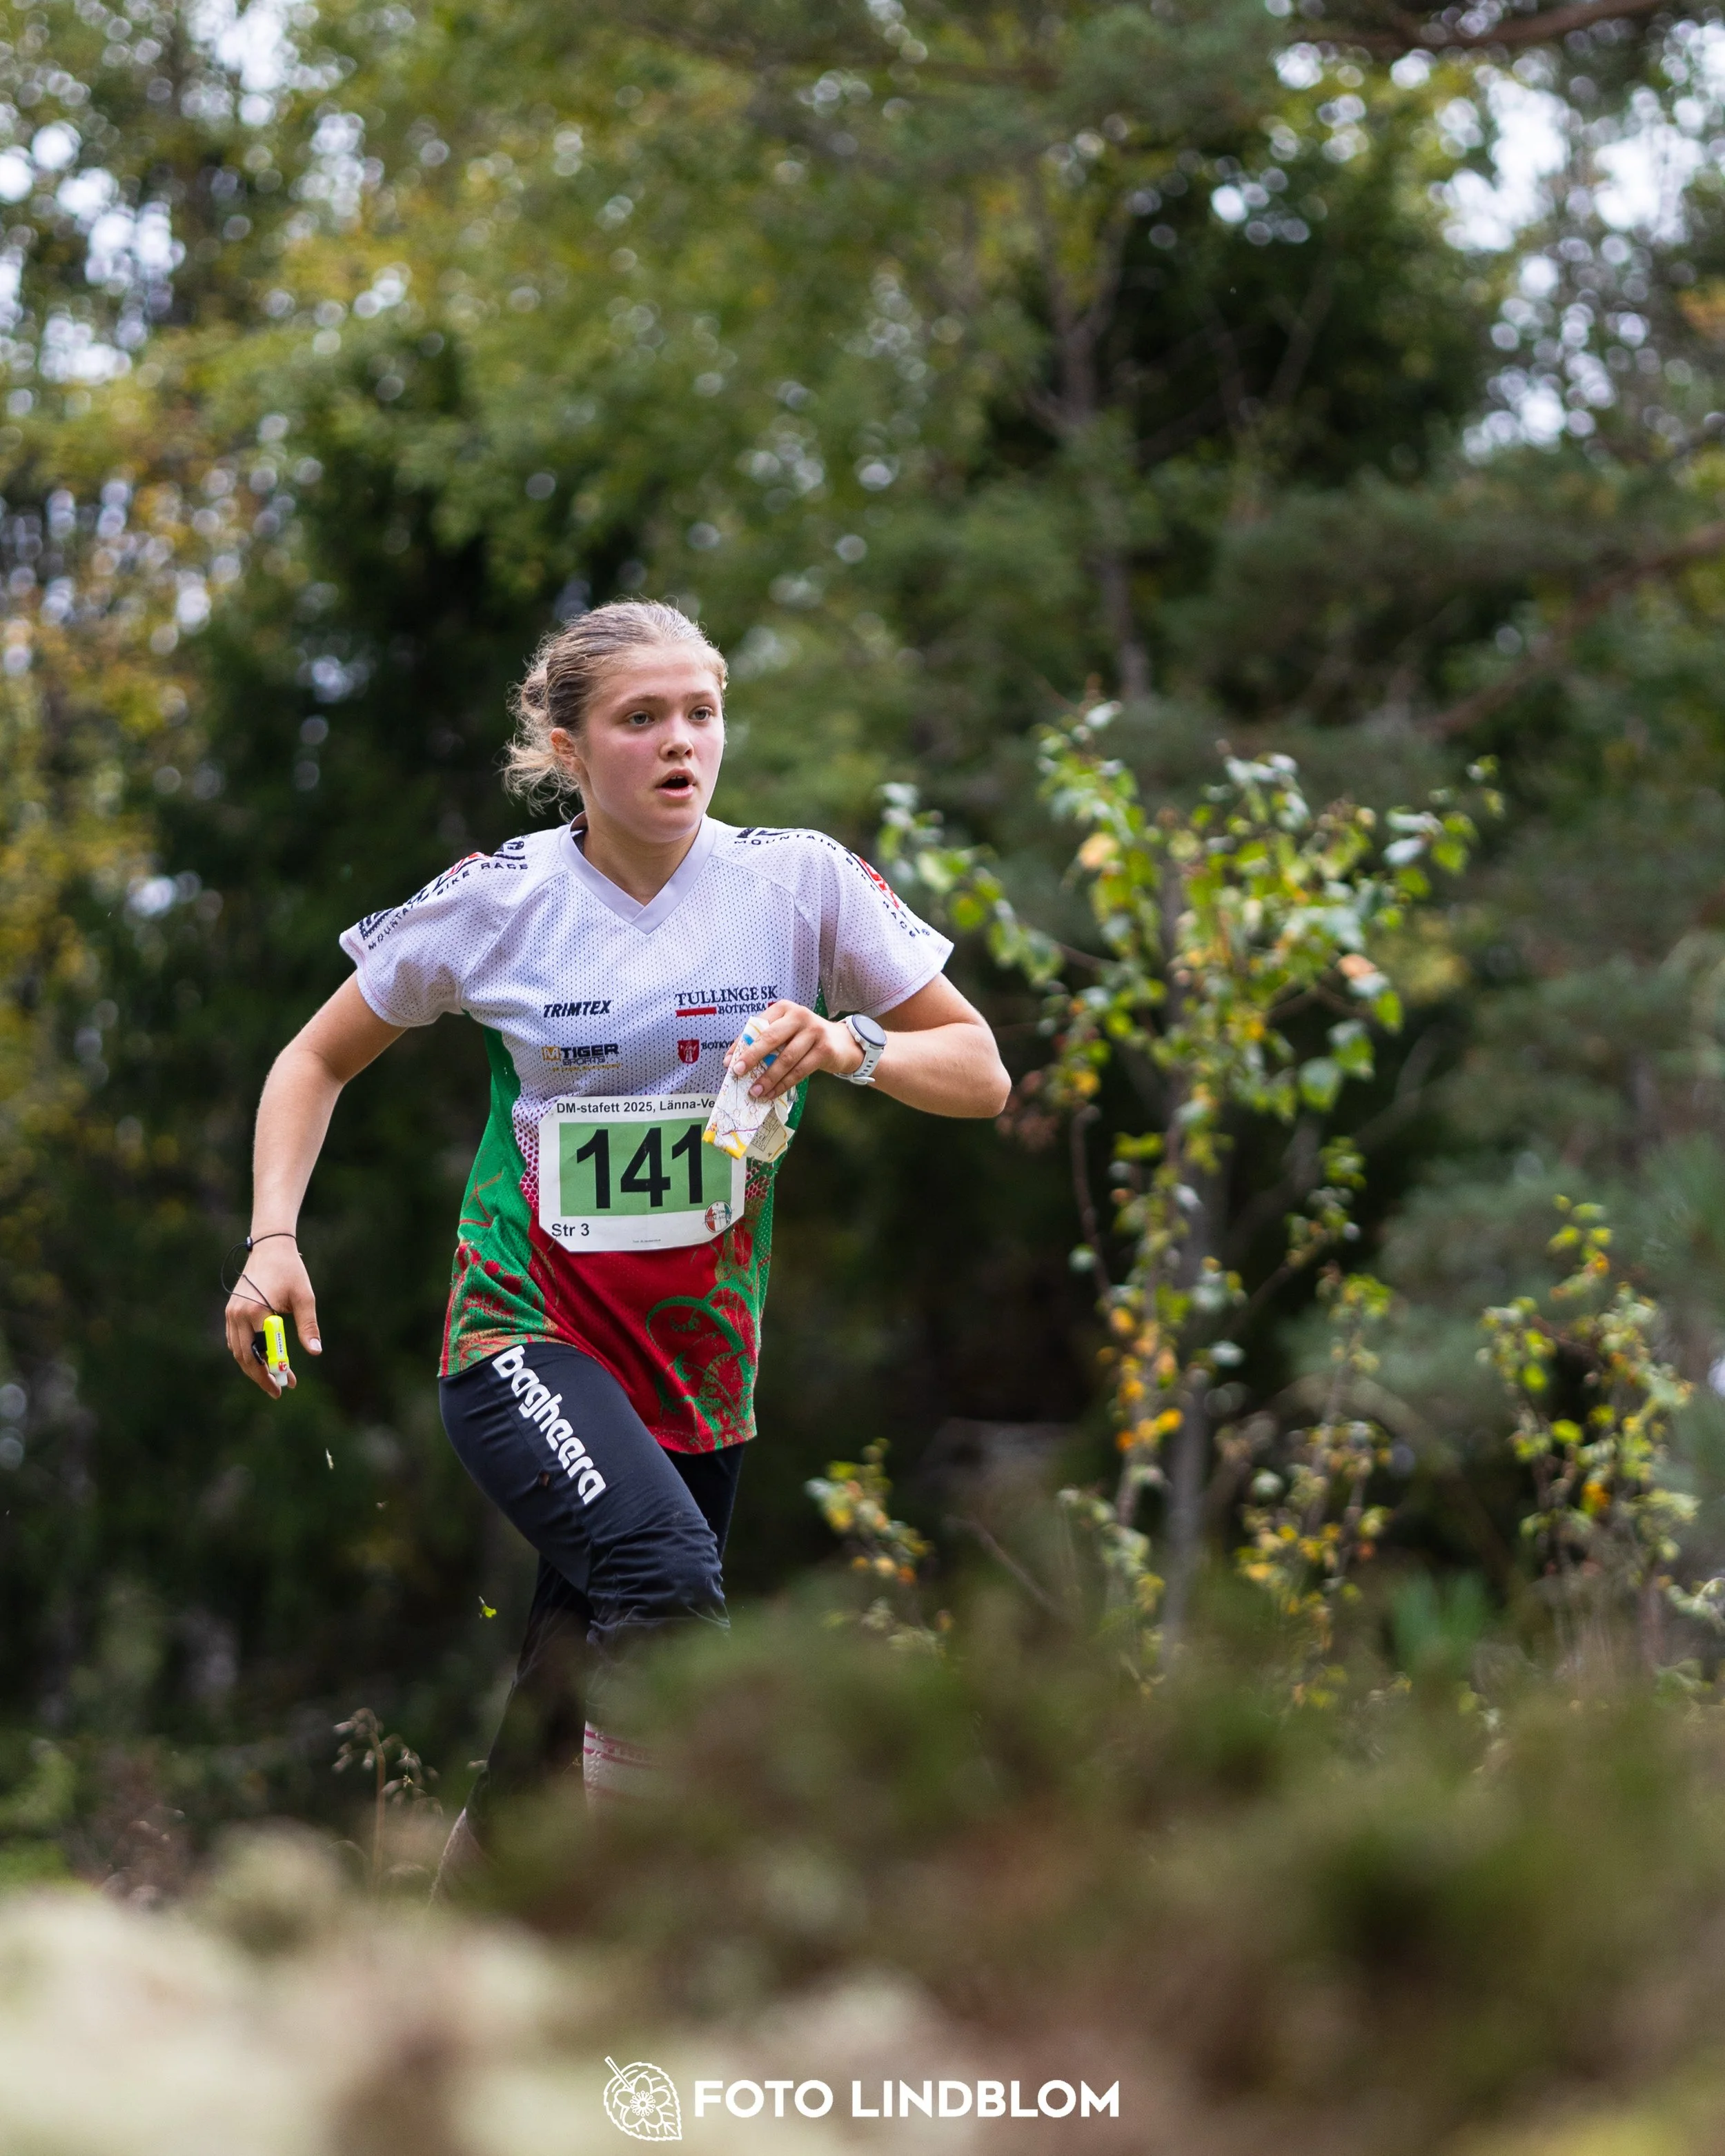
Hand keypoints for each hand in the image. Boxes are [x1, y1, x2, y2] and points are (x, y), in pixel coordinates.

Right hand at [224, 1237, 321, 1396]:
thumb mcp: (304, 1298)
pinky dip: (246, 1354)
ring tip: (273, 1379)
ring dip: (254, 1368)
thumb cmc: (290, 1271)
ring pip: (238, 1352)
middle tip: (278, 1390)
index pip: (263, 1352)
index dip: (274, 1371)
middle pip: (245, 1357)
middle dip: (262, 1376)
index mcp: (255, 1312)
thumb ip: (308, 1326)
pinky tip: (262, 1361)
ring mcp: (231, 1314)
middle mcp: (237, 1315)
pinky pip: (235, 1341)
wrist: (270, 1247)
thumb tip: (315, 1351)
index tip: (287, 1385)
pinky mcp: (231, 1312)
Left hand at [727, 1000, 863, 1102]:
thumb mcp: (785, 1033)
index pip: (757, 1026)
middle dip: (751, 1057)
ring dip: (768, 1077)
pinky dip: (784, 1084)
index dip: (741, 1045)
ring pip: (785, 1058)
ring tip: (755, 1091)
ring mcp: (814, 1031)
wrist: (843, 1043)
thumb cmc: (806, 1038)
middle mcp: (799, 1016)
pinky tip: (773, 1093)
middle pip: (770, 1038)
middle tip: (738, 1073)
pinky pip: (799, 1071)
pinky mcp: (824, 1049)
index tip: (729, 1063)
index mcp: (784, 1008)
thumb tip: (734, 1060)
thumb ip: (763, 1041)